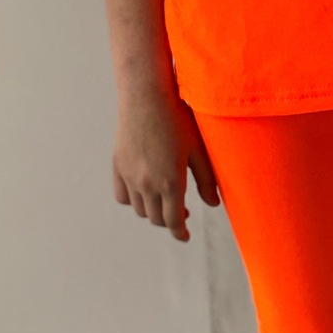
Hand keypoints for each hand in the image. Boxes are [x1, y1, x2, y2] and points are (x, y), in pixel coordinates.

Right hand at [113, 86, 221, 243]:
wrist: (146, 95)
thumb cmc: (177, 117)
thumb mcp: (198, 148)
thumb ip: (206, 179)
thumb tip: (213, 204)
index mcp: (170, 182)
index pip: (174, 221)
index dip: (180, 232)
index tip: (185, 236)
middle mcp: (147, 184)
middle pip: (157, 218)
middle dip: (170, 221)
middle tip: (182, 214)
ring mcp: (130, 176)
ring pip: (140, 210)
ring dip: (153, 211)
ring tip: (165, 201)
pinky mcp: (118, 166)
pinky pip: (123, 196)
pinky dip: (133, 200)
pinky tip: (143, 193)